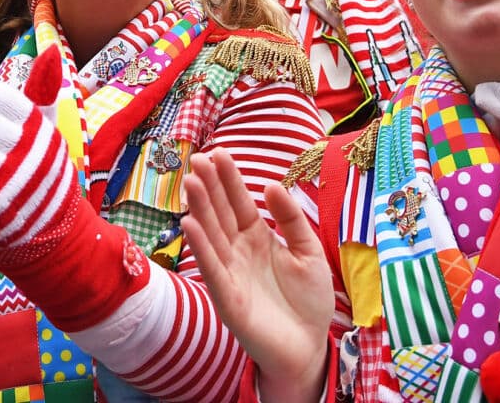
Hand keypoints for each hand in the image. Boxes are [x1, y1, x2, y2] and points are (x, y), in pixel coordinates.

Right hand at [183, 149, 331, 402]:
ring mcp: (231, 274)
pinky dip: (201, 248)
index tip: (219, 153)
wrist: (309, 346)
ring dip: (200, 210)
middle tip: (197, 160)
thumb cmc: (307, 300)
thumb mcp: (308, 250)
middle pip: (221, 214)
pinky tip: (190, 224)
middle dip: (209, 187)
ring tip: (191, 183)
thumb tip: (271, 184)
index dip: (229, 179)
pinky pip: (213, 269)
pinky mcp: (228, 299)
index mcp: (257, 238)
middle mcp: (238, 252)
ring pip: (212, 236)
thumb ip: (291, 219)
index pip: (238, 202)